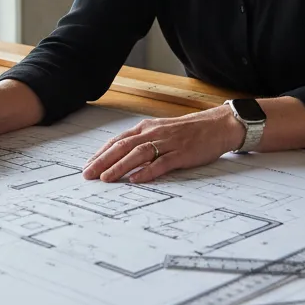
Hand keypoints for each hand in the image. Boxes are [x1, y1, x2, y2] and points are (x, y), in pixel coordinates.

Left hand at [82, 106, 244, 182]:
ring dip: (120, 166)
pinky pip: (162, 163)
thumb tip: (121, 156)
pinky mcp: (182, 153)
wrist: (217, 125)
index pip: (118, 140)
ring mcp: (168, 143)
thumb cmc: (188, 131)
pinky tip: (136, 179)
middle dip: (103, 161)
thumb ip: (143, 141)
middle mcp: (154, 133)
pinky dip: (148, 171)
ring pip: (139, 154)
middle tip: (88, 174)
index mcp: (147, 127)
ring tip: (106, 178)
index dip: (101, 153)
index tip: (87, 165)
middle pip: (123, 146)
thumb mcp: (161, 131)